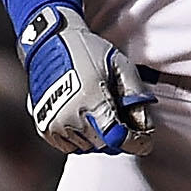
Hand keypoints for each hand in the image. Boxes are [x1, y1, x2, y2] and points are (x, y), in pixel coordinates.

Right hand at [19, 5, 155, 155]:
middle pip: (104, 145)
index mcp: (91, 99)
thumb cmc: (89, 51)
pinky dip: (81, 139)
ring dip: (99, 137)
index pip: (118, 138)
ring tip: (99, 113)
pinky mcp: (44, 128)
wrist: (50, 43)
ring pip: (88, 147)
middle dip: (118, 137)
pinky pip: (70, 147)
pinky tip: (85, 119)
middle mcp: (70, 116)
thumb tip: (145, 127)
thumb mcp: (121, 66)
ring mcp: (54, 124)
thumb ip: (136, 97)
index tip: (145, 141)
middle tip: (121, 118)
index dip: (136, 143)